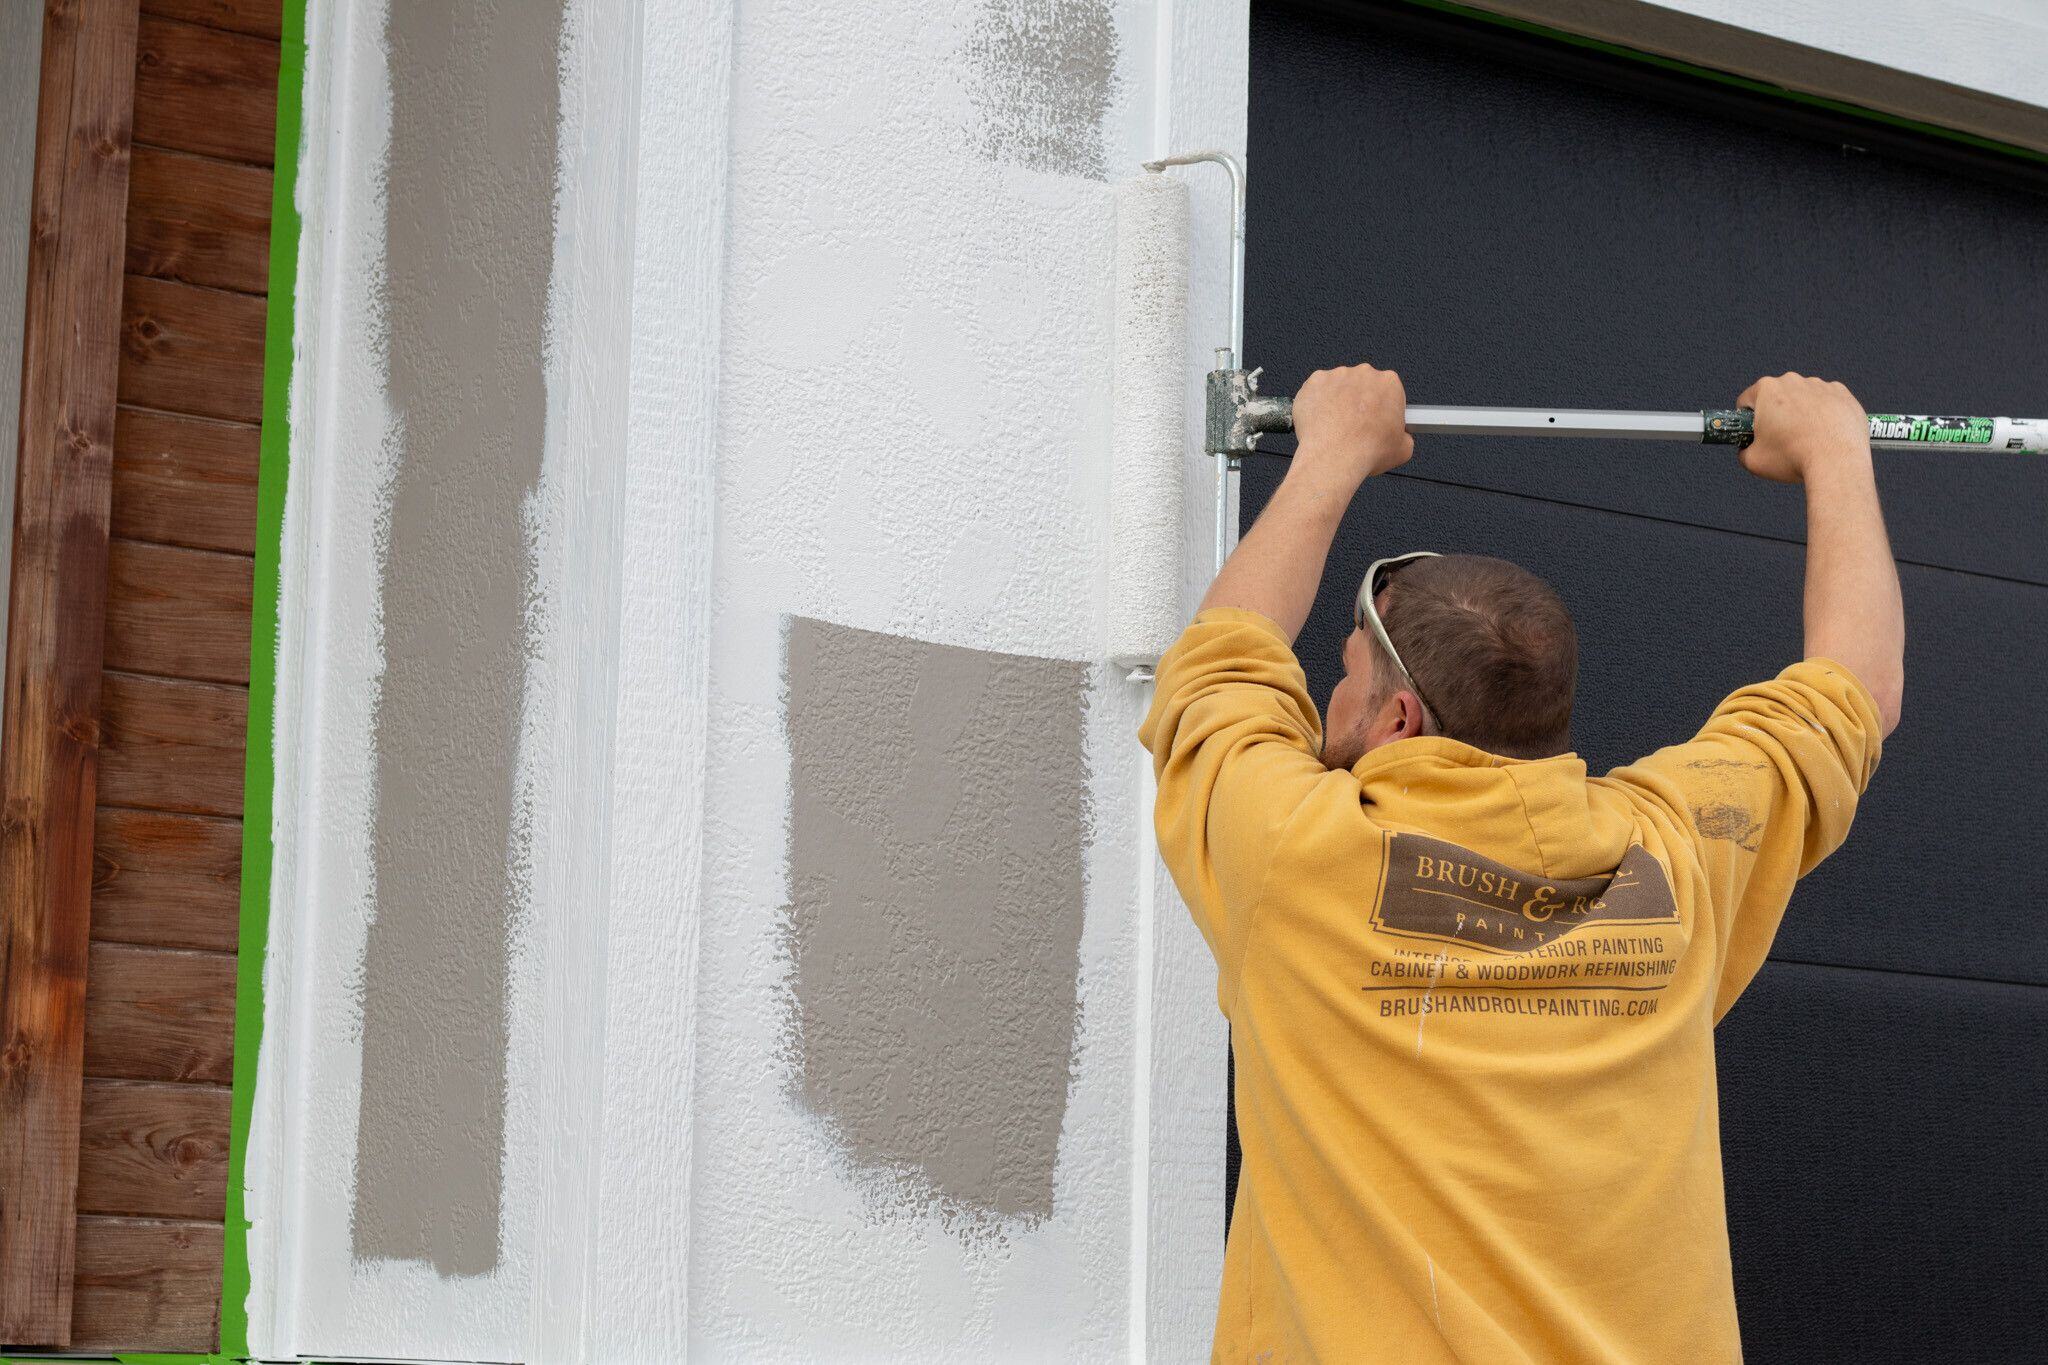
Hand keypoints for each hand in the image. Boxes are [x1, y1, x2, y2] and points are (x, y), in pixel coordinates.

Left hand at [1291, 363, 1412, 486]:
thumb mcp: (1402, 450)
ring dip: (1338, 402)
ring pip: (1338, 387)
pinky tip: (1321, 421)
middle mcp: (1364, 374)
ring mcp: (1338, 376)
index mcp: (1389, 384)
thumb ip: (1404, 435)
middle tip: (1356, 426)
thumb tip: (1401, 437)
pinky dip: (1317, 403)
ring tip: (1336, 427)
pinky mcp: (1315, 382)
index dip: (1383, 407)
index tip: (1377, 419)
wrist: (1334, 458)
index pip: (1388, 390)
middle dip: (1359, 403)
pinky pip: (1316, 390)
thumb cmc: (1365, 451)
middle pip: (1362, 386)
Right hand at [1736, 372, 1870, 483]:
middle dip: (1776, 415)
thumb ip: (1743, 450)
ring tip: (1807, 439)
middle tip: (1781, 440)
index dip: (1746, 420)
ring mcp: (1821, 385)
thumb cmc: (1793, 459)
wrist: (1836, 462)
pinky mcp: (1843, 395)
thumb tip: (1747, 449)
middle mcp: (1794, 381)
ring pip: (1803, 399)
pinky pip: (1827, 402)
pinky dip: (1824, 415)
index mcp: (1767, 389)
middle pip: (1776, 397)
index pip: (1746, 401)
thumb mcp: (1752, 461)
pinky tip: (1825, 434)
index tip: (1754, 433)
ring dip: (1801, 414)